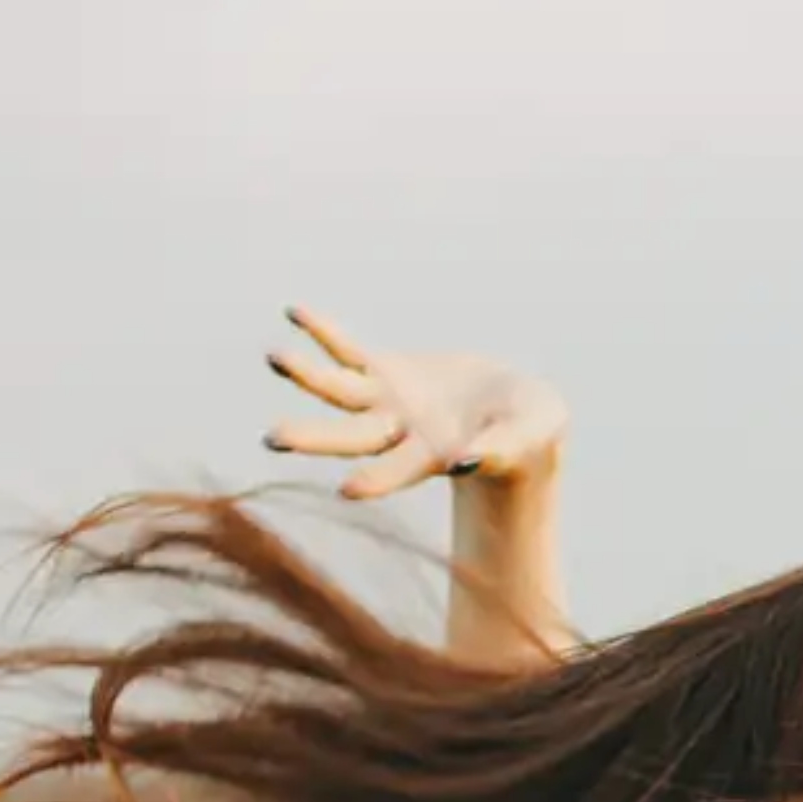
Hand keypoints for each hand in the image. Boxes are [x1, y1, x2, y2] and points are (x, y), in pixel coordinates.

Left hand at [263, 308, 570, 501]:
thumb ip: (499, 450)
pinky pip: (348, 352)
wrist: (515, 413)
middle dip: (313, 438)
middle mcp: (400, 435)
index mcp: (433, 458)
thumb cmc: (531, 434)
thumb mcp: (527, 438)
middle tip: (272, 438)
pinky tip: (295, 312)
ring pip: (339, 391)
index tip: (349, 489)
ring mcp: (388, 404)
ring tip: (274, 356)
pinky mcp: (386, 373)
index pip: (400, 472)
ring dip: (306, 375)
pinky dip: (324, 334)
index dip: (379, 480)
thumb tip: (466, 459)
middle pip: (351, 438)